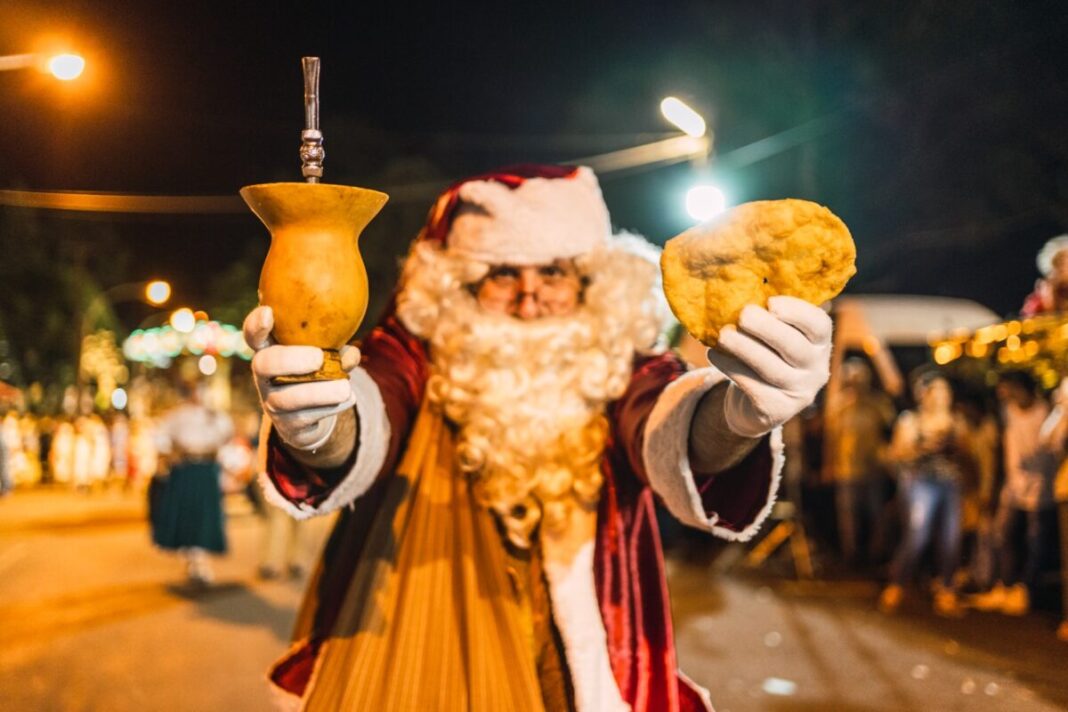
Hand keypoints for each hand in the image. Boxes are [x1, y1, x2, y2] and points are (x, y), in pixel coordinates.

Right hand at [243, 306, 360, 450]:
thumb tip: (351, 354)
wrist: (309, 418)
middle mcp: (264, 377)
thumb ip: (336, 353)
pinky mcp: (287, 425)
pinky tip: (348, 399)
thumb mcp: (325, 359)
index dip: (256, 324)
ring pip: (287, 398)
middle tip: (319, 358)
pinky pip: (305, 417)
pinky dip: (330, 407)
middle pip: (263, 365)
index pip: (254, 336)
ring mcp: (272, 402)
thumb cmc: (316, 375)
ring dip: (319, 392)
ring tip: (345, 387)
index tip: (268, 312)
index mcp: (270, 352)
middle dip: (291, 360)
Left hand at [706, 296, 831, 437]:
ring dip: (744, 348)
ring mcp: (799, 392)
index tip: (771, 302)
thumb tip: (738, 284)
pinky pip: (752, 386)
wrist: (755, 405)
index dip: (797, 312)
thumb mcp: (773, 336)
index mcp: (819, 343)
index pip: (818, 325)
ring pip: (771, 368)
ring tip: (723, 334)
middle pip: (795, 347)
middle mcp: (816, 369)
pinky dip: (730, 367)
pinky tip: (713, 354)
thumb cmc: (764, 355)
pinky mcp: (777, 410)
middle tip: (743, 314)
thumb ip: (767, 315)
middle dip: (767, 329)